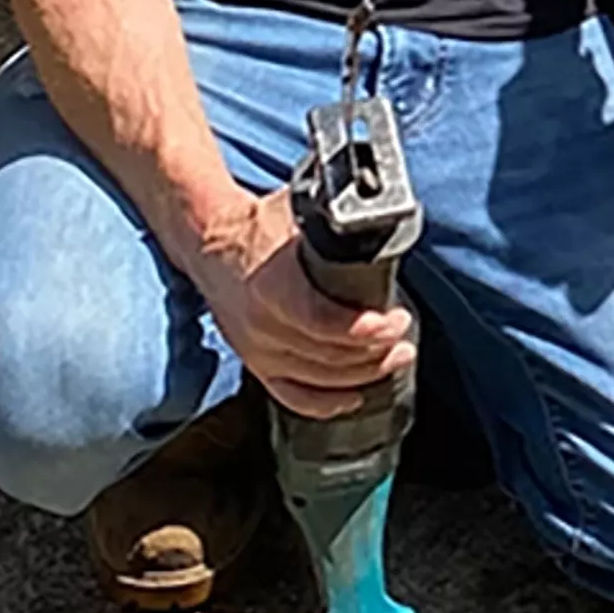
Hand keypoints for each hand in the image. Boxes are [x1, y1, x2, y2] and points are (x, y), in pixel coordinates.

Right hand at [191, 186, 413, 417]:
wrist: (210, 244)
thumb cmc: (258, 226)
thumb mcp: (297, 210)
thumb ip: (334, 220)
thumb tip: (379, 215)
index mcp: (271, 287)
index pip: (320, 320)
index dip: (362, 328)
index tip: (394, 320)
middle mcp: (261, 325)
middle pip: (327, 355)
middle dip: (375, 349)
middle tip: (403, 333)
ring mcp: (257, 350)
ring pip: (318, 378)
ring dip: (363, 373)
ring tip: (396, 356)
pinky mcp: (255, 364)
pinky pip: (292, 395)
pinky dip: (325, 402)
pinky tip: (354, 396)